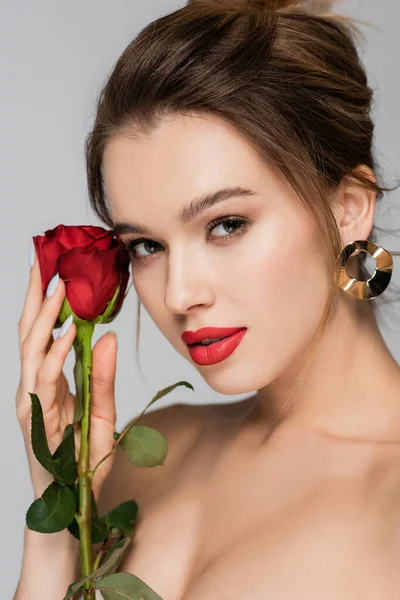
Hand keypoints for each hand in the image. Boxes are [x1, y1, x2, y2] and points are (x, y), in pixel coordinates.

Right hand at [16, 250, 117, 501]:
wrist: (72, 505)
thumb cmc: (84, 459)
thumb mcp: (103, 413)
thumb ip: (103, 376)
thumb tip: (106, 336)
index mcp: (48, 381)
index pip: (42, 332)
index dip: (44, 300)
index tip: (52, 267)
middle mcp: (34, 387)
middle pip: (30, 334)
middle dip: (38, 297)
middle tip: (46, 262)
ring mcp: (31, 402)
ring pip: (31, 351)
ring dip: (45, 318)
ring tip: (59, 288)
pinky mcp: (35, 420)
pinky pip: (44, 381)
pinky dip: (53, 356)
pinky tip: (65, 336)